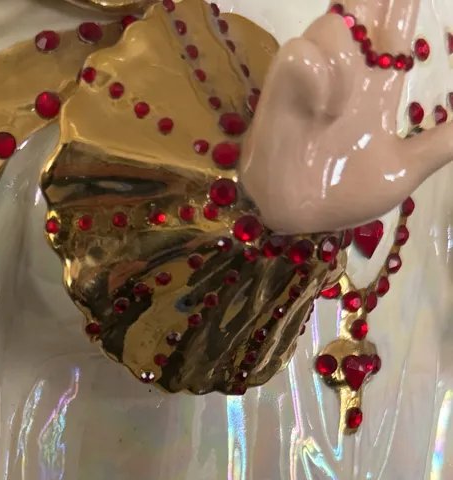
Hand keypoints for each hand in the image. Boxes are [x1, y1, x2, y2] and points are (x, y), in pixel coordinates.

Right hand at [241, 0, 450, 232]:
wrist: (300, 220)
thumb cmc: (345, 197)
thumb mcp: (402, 171)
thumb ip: (440, 144)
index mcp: (378, 86)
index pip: (396, 28)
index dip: (402, 5)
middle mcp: (347, 73)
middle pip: (361, 8)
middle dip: (372, 3)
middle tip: (377, 32)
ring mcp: (312, 77)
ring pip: (330, 23)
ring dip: (344, 54)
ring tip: (341, 105)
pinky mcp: (281, 88)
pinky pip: (297, 52)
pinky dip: (316, 71)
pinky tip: (322, 108)